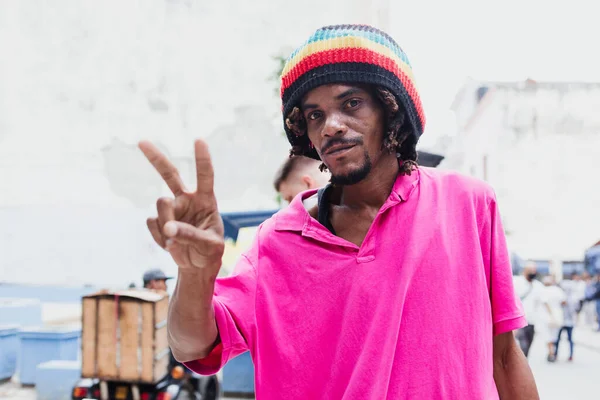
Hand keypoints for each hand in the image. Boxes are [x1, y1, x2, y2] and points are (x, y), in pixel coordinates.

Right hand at [139, 140, 224, 274]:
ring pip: (161, 205)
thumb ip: (191, 235)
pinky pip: (152, 223)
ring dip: (167, 221)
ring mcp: (171, 210)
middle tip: (141, 141)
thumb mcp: (209, 245)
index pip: (205, 176)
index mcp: (206, 200)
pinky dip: (160, 238)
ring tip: (177, 240)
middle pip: (170, 174)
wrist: (197, 264)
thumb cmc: (210, 250)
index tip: (198, 140)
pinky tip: (170, 245)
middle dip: (156, 158)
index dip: (202, 158)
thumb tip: (168, 228)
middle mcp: (187, 200)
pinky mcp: (158, 221)